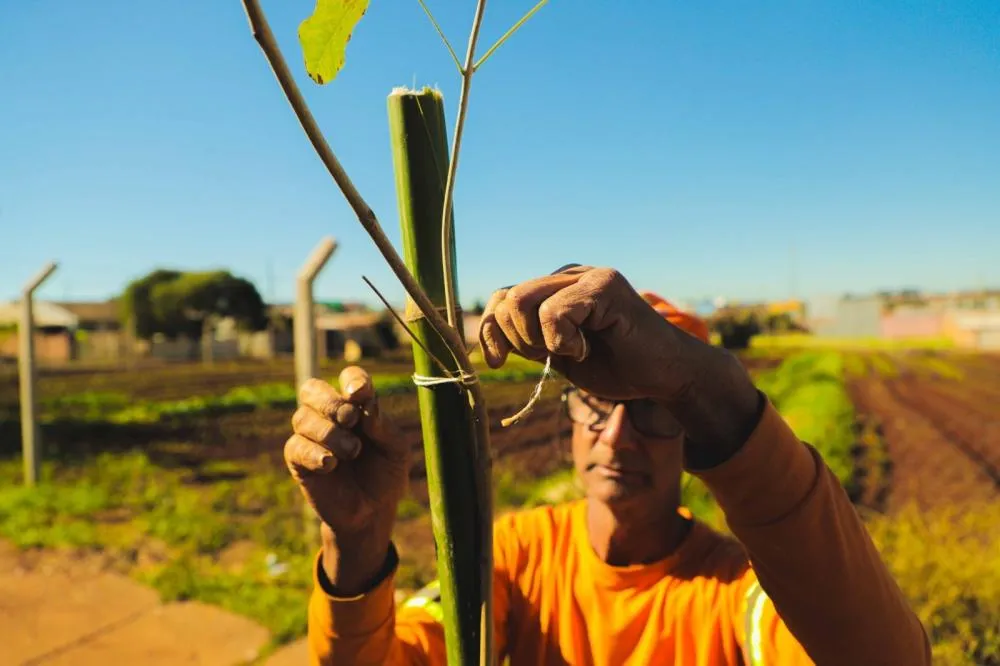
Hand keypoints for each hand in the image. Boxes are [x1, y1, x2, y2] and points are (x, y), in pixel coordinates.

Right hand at [285, 366, 410, 591]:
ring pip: (303, 418)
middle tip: (351, 419)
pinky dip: (314, 452)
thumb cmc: (386, 474)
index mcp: (357, 405)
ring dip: (329, 433)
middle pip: (313, 389)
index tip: (359, 392)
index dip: (352, 379)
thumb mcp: (396, 450)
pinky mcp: (298, 460)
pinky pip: (295, 446)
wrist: (372, 512)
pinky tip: (330, 464)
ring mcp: (311, 436)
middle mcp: (330, 415)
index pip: (349, 378)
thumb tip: (366, 405)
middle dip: (331, 402)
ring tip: (353, 452)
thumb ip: (384, 427)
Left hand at [479, 265, 700, 400]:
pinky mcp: (605, 286)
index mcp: (554, 286)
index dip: (490, 331)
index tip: (498, 361)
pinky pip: (554, 312)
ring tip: (571, 350)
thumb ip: (525, 337)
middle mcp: (568, 274)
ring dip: (539, 340)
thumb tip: (486, 336)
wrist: (663, 376)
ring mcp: (588, 275)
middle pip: (507, 299)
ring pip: (522, 302)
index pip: (501, 297)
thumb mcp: (555, 353)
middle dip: (518, 340)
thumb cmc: (614, 366)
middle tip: (553, 354)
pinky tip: (587, 347)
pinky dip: (562, 341)